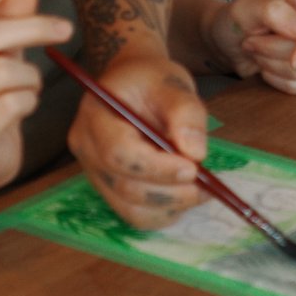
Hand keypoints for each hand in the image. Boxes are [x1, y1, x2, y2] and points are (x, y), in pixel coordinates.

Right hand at [67, 49, 207, 229]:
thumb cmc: (151, 80)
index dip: (156, 167)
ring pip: (131, 209)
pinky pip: (136, 215)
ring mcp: (95, 174)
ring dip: (171, 206)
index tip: (193, 167)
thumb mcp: (173, 82)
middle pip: (124, 187)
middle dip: (170, 191)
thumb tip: (195, 153)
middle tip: (207, 184)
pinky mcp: (110, 190)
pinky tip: (184, 193)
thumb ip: (185, 112)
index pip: (118, 153)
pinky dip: (165, 212)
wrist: (134, 84)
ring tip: (201, 188)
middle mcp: (87, 150)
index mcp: (95, 116)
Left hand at [206, 0, 295, 93]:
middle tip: (251, 40)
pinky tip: (265, 62)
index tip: (295, 61)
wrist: (230, 41)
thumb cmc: (236, 19)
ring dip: (271, 64)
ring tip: (256, 48)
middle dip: (274, 51)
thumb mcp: (245, 9)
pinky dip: (276, 78)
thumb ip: (273, 13)